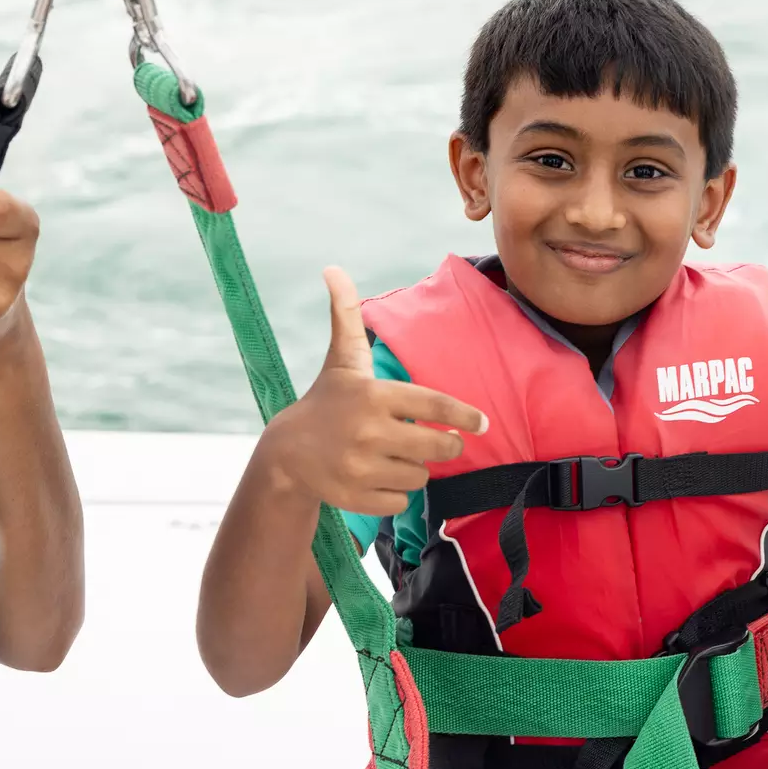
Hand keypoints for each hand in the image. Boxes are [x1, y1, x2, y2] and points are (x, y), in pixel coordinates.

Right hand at [257, 267, 488, 516]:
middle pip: (437, 446)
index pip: (434, 405)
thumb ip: (346, 314)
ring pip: (420, 475)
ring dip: (415, 467)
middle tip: (439, 441)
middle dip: (446, 445)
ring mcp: (361, 467)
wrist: (285, 453)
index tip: (482, 423)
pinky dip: (397, 492)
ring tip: (393, 454)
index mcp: (373, 395)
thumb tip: (333, 268)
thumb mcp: (341, 359)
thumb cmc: (325, 400)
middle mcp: (368, 431)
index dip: (463, 416)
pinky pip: (402, 500)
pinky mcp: (356, 497)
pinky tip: (378, 476)